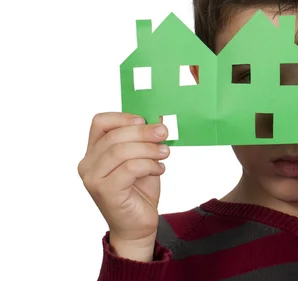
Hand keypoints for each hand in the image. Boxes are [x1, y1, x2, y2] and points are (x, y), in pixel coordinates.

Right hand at [77, 113, 169, 260]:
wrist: (137, 225)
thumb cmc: (139, 190)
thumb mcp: (144, 158)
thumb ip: (146, 139)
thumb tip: (160, 118)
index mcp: (94, 151)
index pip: (100, 123)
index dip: (123, 117)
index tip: (144, 120)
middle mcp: (88, 164)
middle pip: (114, 135)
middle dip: (143, 132)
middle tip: (163, 133)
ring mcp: (93, 179)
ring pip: (121, 151)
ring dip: (148, 149)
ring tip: (164, 153)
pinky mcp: (105, 191)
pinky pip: (129, 168)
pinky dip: (148, 165)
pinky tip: (159, 169)